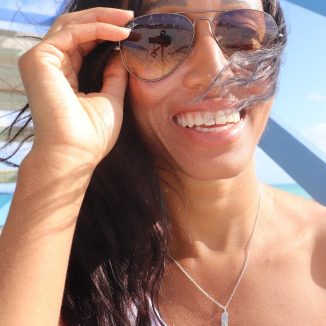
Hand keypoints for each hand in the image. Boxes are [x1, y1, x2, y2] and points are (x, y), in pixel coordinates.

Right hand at [18, 7, 132, 167]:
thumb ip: (114, 74)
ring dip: (102, 19)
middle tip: (130, 17)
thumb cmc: (92, 135)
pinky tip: (119, 33)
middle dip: (104, 19)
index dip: (105, 32)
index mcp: (63, 74)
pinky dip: (97, 29)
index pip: (82, 42)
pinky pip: (71, 33)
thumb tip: (121, 54)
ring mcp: (41, 60)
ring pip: (71, 25)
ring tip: (128, 21)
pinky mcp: (39, 59)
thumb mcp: (111, 98)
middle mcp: (49, 65)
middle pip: (75, 28)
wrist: (75, 153)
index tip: (132, 30)